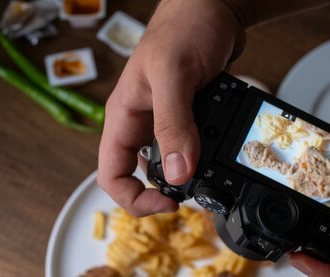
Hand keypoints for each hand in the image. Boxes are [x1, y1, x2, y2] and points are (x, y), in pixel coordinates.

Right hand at [98, 0, 246, 215]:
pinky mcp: (188, 117)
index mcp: (123, 117)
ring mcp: (164, 121)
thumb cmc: (184, 29)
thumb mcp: (173, 76)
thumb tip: (177, 173)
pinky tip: (218, 154)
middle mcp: (141, 124)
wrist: (214, 10)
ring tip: (208, 177)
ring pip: (167, 163)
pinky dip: (202, 157)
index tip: (167, 203)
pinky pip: (189, 147)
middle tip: (193, 193)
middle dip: (163, 191)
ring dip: (185, 175)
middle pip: (140, 175)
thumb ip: (173, 124)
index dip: (134, 199)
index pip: (110, 174)